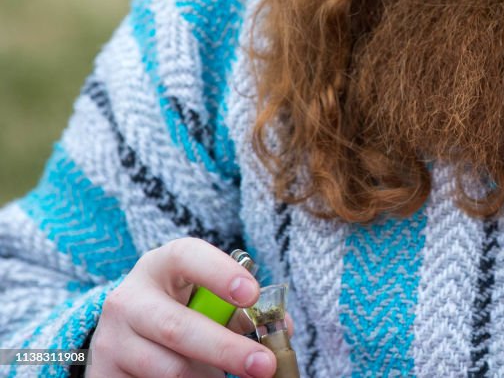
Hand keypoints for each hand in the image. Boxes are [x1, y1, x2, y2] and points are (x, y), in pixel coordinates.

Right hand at [87, 238, 275, 377]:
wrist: (125, 336)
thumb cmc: (181, 309)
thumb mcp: (204, 299)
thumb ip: (239, 310)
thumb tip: (280, 328)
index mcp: (160, 266)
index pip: (187, 256)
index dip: (220, 273)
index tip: (251, 294)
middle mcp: (128, 299)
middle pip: (179, 327)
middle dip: (226, 349)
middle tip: (263, 365)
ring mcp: (111, 340)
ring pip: (169, 368)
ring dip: (207, 377)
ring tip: (223, 376)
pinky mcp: (104, 374)